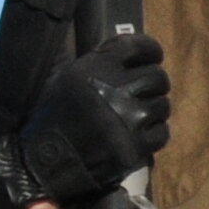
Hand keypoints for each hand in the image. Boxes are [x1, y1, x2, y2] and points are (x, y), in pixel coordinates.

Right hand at [0, 31, 169, 208]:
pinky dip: (155, 132)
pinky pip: (162, 132)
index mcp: (96, 68)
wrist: (45, 161)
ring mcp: (129, 118)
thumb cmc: (54, 117)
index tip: (153, 57)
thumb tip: (129, 52)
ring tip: (140, 114)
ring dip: (154, 109)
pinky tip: (142, 132)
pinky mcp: (136, 146)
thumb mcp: (68, 77)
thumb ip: (98, 62)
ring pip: (163, 105)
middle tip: (145, 91)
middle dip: (154, 83)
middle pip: (157, 77)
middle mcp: (115, 89)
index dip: (151, 50)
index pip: (139, 47)